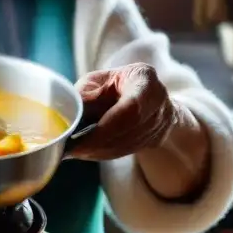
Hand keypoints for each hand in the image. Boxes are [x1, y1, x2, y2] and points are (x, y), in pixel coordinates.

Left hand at [66, 63, 186, 161]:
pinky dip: (108, 154)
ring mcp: (163, 122)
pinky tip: (90, 152)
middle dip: (100, 143)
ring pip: (131, 144)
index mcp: (145, 78)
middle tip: (74, 150)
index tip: (82, 139)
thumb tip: (70, 118)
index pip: (131, 108)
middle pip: (131, 129)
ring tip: (78, 151)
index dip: (106, 127)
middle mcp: (159, 100)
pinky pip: (131, 150)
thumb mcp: (97, 81)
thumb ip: (86, 96)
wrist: (143, 93)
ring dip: (102, 151)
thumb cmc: (114, 84)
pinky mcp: (158, 138)